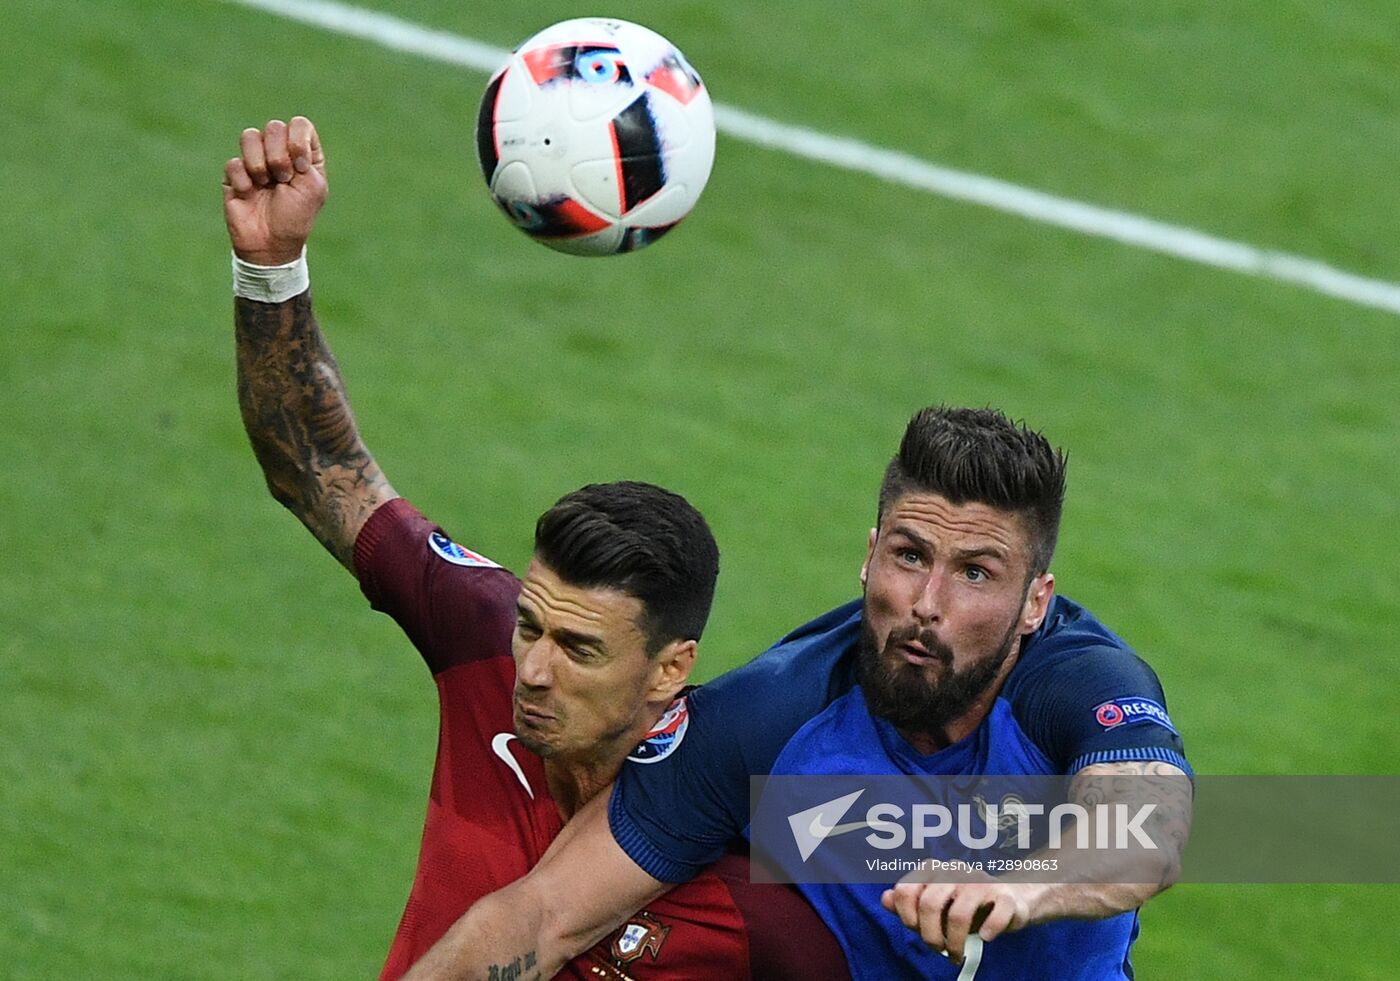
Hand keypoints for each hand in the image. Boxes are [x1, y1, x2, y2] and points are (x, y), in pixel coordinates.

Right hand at [223, 117, 327, 264]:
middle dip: (279, 155)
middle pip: (274, 127)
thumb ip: (306, 155)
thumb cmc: (296, 216)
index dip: (297, 140)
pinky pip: (234, 162)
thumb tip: (284, 134)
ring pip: (249, 136)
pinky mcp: (235, 173)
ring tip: (265, 185)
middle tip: (283, 180)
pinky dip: (244, 181)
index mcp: (304, 154)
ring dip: (259, 164)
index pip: (299, 124)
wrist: (270, 242)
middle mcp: (280, 152)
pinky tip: (250, 195)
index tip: (301, 166)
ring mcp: (256, 160)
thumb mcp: (313, 187)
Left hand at [881, 873, 1036, 964]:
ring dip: (955, 943)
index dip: (907, 917)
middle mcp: (954, 870)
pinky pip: (996, 914)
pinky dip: (988, 930)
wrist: (1009, 900)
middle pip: (930, 904)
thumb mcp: (934, 906)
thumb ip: (908, 904)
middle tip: (938, 950)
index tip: (916, 932)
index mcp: (933, 870)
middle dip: (930, 935)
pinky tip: (984, 937)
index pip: (906, 890)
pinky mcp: (1004, 895)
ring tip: (956, 954)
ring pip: (959, 914)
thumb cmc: (965, 906)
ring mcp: (980, 881)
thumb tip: (885, 899)